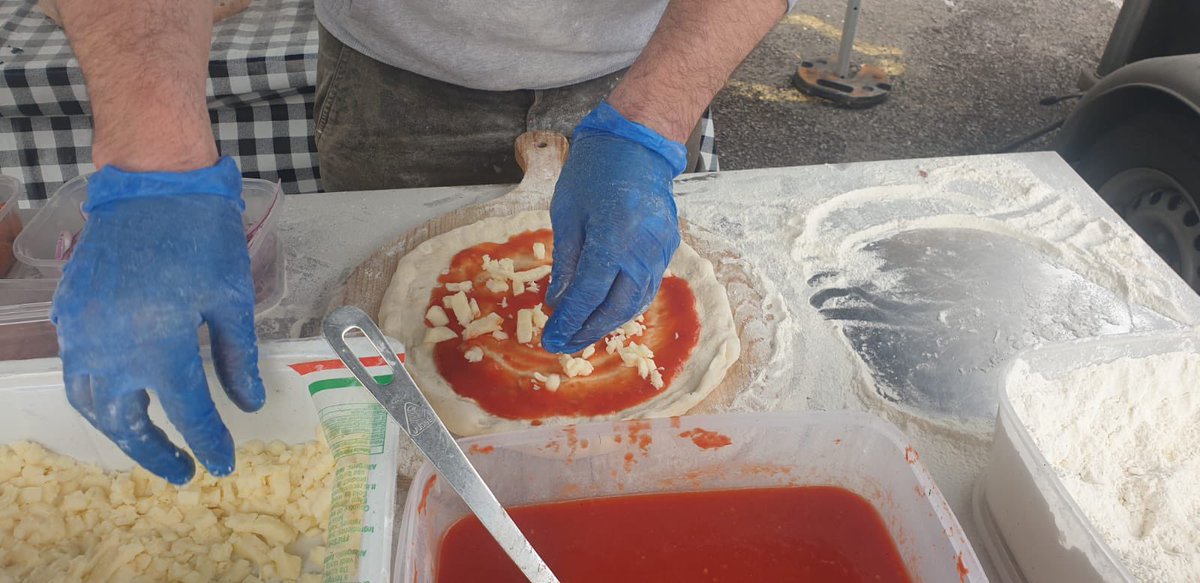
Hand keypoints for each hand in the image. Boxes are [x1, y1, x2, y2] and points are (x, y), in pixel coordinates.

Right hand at [52, 158, 264, 484]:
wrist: (151, 184)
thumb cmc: (201, 236)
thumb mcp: (232, 299)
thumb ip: (236, 359)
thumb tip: (247, 404)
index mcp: (160, 344)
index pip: (187, 413)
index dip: (207, 443)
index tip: (222, 464)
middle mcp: (112, 346)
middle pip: (126, 422)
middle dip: (153, 453)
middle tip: (181, 470)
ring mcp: (82, 330)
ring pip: (90, 403)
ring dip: (119, 431)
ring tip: (152, 443)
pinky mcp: (68, 313)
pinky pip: (76, 370)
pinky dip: (97, 397)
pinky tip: (123, 399)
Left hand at [542, 102, 686, 353]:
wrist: (637, 143)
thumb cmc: (594, 171)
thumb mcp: (567, 214)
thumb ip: (566, 263)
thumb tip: (557, 303)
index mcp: (613, 238)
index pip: (589, 294)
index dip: (570, 321)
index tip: (552, 340)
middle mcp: (642, 249)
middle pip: (617, 307)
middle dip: (589, 330)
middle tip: (564, 345)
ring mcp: (660, 249)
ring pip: (636, 301)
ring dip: (608, 322)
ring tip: (582, 333)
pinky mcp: (668, 246)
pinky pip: (647, 285)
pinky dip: (626, 304)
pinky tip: (606, 311)